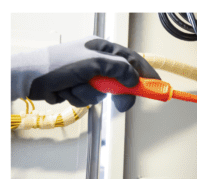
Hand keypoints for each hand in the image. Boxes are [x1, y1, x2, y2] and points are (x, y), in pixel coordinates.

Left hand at [28, 36, 159, 111]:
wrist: (28, 78)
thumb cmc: (57, 65)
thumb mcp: (93, 63)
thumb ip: (119, 69)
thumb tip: (134, 79)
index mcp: (101, 48)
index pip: (131, 60)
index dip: (146, 73)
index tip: (157, 86)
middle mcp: (95, 60)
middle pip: (119, 79)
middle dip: (116, 91)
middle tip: (122, 103)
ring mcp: (86, 74)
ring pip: (103, 92)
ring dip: (90, 94)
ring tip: (76, 88)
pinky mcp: (77, 87)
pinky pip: (89, 98)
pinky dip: (79, 98)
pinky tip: (67, 91)